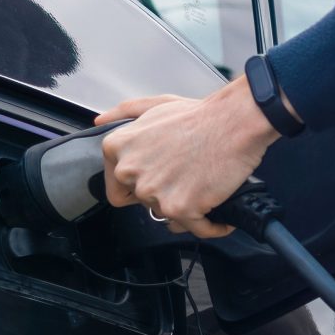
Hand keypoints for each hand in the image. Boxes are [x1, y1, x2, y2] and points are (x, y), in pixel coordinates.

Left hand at [93, 77, 280, 240]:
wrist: (234, 121)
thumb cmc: (200, 115)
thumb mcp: (156, 105)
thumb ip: (124, 113)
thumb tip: (100, 122)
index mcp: (118, 148)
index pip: (116, 188)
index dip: (140, 186)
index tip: (157, 180)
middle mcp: (130, 172)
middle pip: (144, 204)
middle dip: (165, 195)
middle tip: (185, 177)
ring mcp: (154, 192)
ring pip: (169, 217)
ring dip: (188, 209)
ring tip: (203, 187)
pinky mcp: (181, 208)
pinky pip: (197, 229)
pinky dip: (212, 226)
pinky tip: (222, 216)